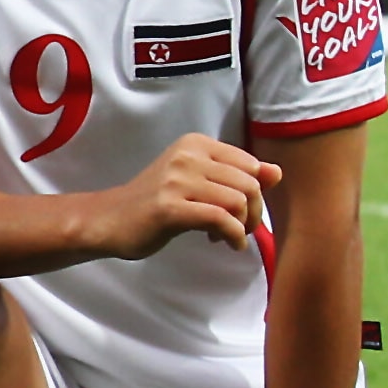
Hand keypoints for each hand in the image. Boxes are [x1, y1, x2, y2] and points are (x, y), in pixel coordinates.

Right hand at [90, 133, 275, 260]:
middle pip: (249, 184)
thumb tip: (276, 172)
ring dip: (242, 226)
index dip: (255, 193)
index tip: (238, 210)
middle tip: (237, 229)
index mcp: (194, 143)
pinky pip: (221, 220)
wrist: (110, 219)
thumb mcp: (199, 180)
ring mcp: (176, 180)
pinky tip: (226, 244)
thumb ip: (237, 175)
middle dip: (253, 213)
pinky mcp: (170, 207)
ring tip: (228, 236)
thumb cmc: (157, 201)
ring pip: (238, 201)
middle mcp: (186, 156)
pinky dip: (233, 237)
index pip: (251, 165)